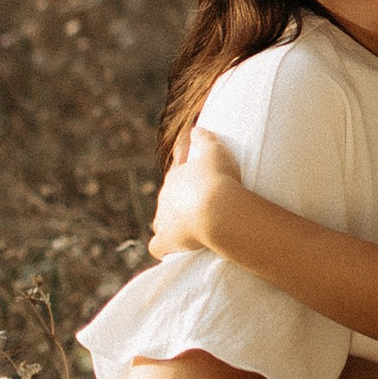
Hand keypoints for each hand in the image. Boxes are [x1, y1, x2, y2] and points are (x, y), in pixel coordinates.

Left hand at [149, 127, 240, 261]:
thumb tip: (195, 128)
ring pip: (161, 221)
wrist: (217, 210)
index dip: (185, 174)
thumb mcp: (216, 151)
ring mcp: (164, 220)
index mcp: (176, 176)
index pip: (177, 172)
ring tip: (188, 228)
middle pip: (169, 198)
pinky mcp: (166, 240)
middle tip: (201, 206)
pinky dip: (163, 248)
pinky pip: (158, 246)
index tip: (194, 176)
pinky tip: (170, 250)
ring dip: (170, 224)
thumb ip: (205, 139)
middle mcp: (165, 197)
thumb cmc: (219, 179)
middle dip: (180, 202)